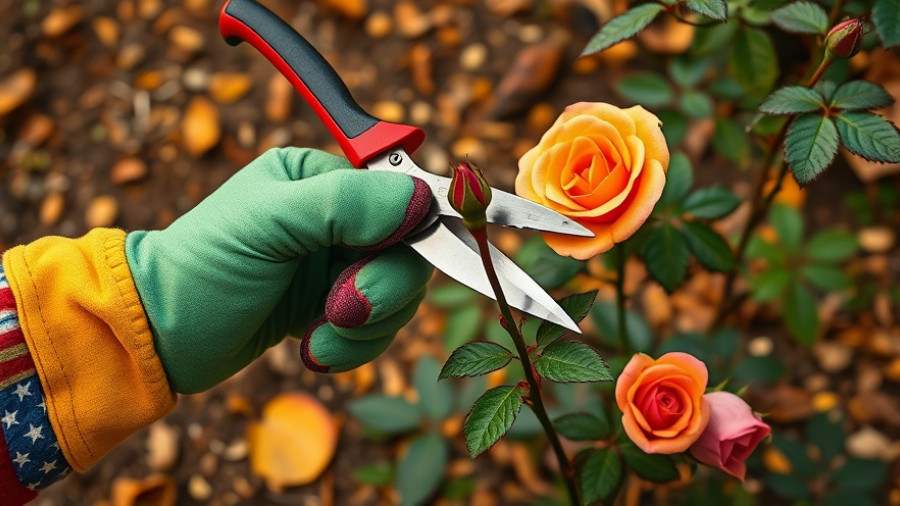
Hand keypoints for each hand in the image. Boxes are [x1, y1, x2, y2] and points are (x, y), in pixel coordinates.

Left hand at [126, 148, 432, 392]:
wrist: (162, 336)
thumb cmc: (204, 269)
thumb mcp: (271, 224)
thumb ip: (346, 204)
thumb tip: (421, 200)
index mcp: (321, 179)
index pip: (400, 199)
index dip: (408, 237)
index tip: (376, 268)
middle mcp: (335, 219)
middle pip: (408, 254)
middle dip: (381, 291)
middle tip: (341, 311)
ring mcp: (336, 266)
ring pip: (399, 298)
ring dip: (366, 327)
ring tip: (318, 336)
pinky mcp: (333, 309)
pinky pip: (378, 329)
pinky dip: (354, 347)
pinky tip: (312, 347)